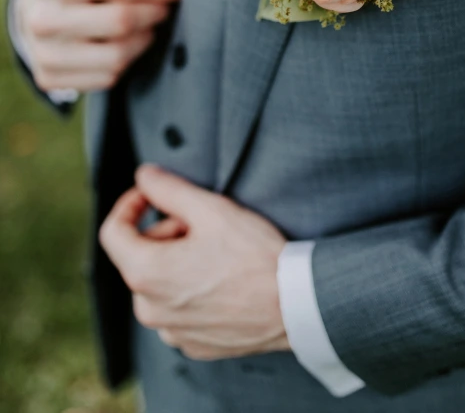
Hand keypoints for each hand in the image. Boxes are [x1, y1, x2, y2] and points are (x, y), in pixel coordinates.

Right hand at [15, 0, 184, 92]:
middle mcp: (40, 18)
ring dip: (145, 37)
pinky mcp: (50, 79)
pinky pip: (109, 76)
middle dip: (154, 11)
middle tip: (165, 5)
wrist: (37, 11)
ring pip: (118, 54)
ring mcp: (43, 53)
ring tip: (147, 22)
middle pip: (121, 20)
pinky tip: (127, 42)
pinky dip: (129, 59)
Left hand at [99, 165, 289, 359]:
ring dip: (179, 262)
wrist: (295, 304)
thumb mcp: (210, 209)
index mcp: (145, 273)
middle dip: (167, 233)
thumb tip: (143, 176)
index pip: (112, 232)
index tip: (152, 195)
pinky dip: (192, 290)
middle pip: (141, 256)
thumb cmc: (254, 256)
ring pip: (160, 284)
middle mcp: (149, 309)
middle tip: (205, 225)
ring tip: (218, 254)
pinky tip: (224, 281)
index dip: (130, 204)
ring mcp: (171, 331)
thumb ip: (168, 189)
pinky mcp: (193, 345)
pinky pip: (179, 309)